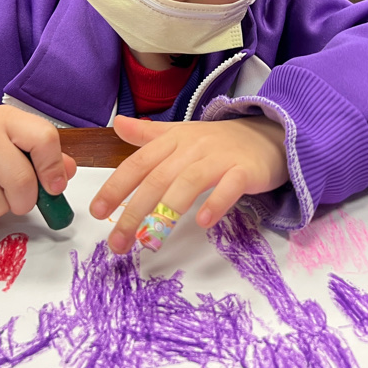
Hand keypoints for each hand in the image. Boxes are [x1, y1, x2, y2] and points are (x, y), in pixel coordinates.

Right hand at [0, 107, 76, 226]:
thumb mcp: (10, 134)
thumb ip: (43, 152)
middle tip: (18, 195)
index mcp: (4, 118)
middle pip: (22, 183)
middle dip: (27, 198)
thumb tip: (67, 172)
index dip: (54, 168)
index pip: (43, 139)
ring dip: (1, 207)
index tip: (54, 186)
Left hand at [89, 115, 288, 253]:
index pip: (139, 163)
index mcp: (174, 140)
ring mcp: (220, 158)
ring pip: (188, 182)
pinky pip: (229, 186)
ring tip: (150, 240)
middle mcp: (193, 147)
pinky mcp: (245, 170)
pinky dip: (215, 203)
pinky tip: (203, 223)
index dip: (116, 187)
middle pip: (158, 178)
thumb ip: (149, 134)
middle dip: (134, 211)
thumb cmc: (221, 141)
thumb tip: (117, 124)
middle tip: (117, 242)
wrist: (271, 134)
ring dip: (167, 212)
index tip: (97, 212)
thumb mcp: (182, 133)